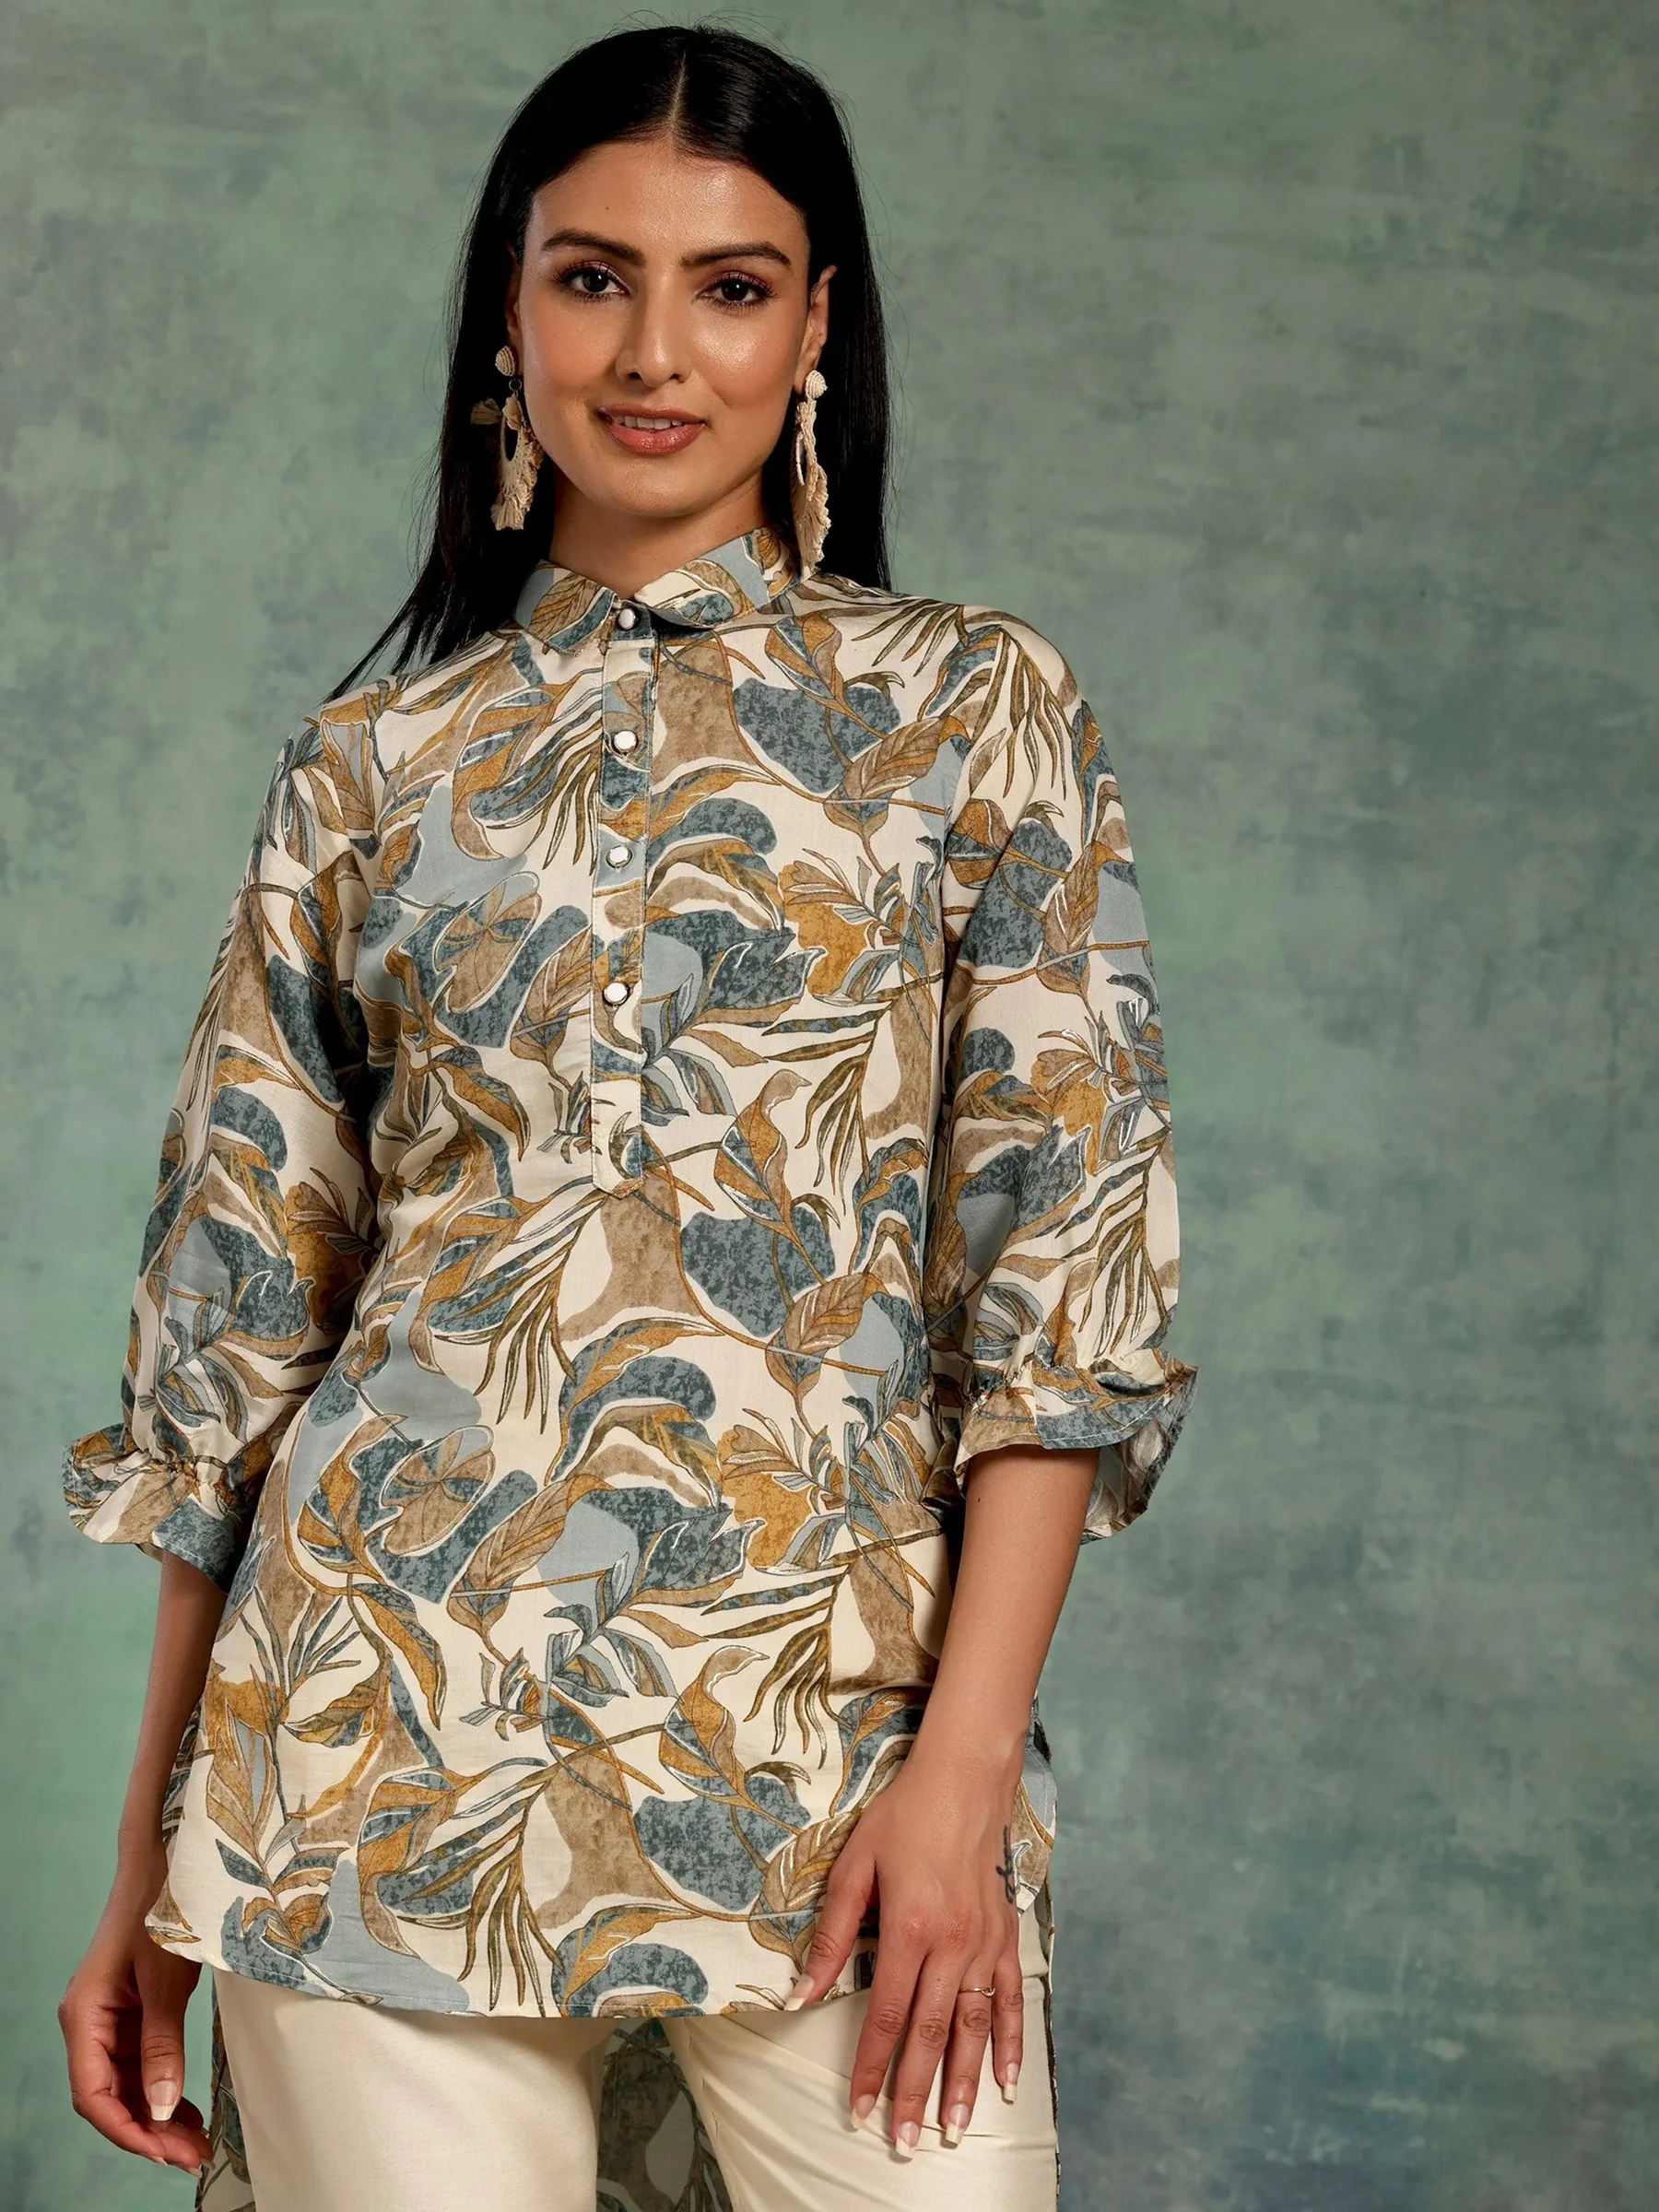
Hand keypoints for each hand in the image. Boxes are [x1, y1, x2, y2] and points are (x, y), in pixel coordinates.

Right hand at [59, 1836, 208, 2174]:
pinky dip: (163, 2087)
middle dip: (147, 2131)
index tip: (164, 2153)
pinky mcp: (135, 2011)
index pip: (93, 2094)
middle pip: (110, 2096)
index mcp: (84, 2015)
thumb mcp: (164, 1978)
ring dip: (157, 2115)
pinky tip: (186, 2110)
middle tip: (191, 2155)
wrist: (168, 1858)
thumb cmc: (160, 1907)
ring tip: (195, 2142)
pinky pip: (143, 2062)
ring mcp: (112, 2018)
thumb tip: (159, 2106)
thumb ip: (162, 2043)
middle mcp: (90, 2022)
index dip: (127, 2130)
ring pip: (127, 2084)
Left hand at [786, 1746, 1024, 2153]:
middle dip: (916, 2093)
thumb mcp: (854, 1867)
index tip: (858, 2110)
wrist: (963, 1778)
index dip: (871, 2068)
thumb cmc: (903, 1817)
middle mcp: (952, 1943)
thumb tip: (803, 1994)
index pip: (888, 2017)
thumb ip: (833, 1936)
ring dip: (963, 2081)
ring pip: (975, 2026)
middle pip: (932, 2034)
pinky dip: (1011, 2041)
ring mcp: (984, 1941)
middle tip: (907, 2142)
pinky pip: (1011, 1998)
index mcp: (910, 1929)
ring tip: (954, 2128)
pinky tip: (1005, 2079)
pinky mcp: (1004, 1934)